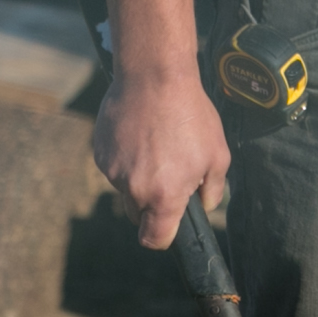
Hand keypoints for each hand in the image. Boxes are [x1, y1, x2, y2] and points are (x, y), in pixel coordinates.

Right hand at [93, 64, 231, 250]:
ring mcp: (113, 171)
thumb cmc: (191, 115)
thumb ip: (213, 189)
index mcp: (164, 196)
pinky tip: (140, 134)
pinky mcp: (100, 153)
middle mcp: (134, 189)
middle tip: (169, 173)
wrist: (155, 77)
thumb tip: (204, 205)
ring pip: (125, 188)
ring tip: (156, 143)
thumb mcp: (218, 153)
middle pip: (138, 215)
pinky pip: (114, 166)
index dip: (163, 237)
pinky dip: (125, 157)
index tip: (169, 226)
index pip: (154, 239)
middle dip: (152, 204)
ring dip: (138, 177)